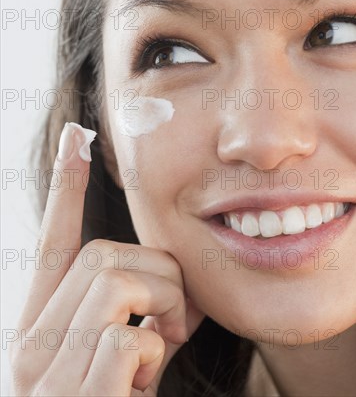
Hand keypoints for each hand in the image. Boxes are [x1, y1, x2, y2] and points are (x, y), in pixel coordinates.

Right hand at [10, 123, 204, 395]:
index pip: (53, 242)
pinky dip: (155, 352)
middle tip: (172, 318)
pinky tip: (145, 385)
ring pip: (117, 280)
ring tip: (163, 346)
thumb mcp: (120, 361)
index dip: (65, 186)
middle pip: (103, 254)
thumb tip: (163, 275)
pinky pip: (129, 336)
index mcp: (41, 327)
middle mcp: (30, 344)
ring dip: (163, 307)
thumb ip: (131, 315)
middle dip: (157, 273)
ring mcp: (46, 375)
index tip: (76, 136)